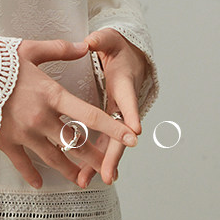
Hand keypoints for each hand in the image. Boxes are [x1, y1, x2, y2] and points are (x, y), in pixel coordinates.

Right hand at [0, 39, 138, 189]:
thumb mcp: (29, 50)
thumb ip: (59, 50)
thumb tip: (84, 46)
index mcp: (51, 94)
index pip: (90, 115)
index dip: (113, 128)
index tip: (132, 139)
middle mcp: (41, 118)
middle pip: (76, 143)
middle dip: (96, 157)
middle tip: (110, 168)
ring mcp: (24, 133)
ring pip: (54, 158)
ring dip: (71, 170)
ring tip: (83, 179)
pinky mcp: (5, 142)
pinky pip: (23, 164)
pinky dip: (32, 176)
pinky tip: (39, 185)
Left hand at [74, 29, 147, 188]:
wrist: (129, 56)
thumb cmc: (117, 48)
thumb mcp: (109, 39)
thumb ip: (102, 40)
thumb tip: (92, 41)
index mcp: (124, 84)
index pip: (128, 101)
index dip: (131, 115)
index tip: (135, 131)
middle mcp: (123, 104)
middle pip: (120, 133)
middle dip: (114, 154)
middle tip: (107, 173)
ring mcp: (117, 114)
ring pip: (112, 142)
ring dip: (102, 162)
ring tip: (89, 180)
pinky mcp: (108, 121)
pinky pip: (103, 141)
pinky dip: (96, 158)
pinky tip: (84, 174)